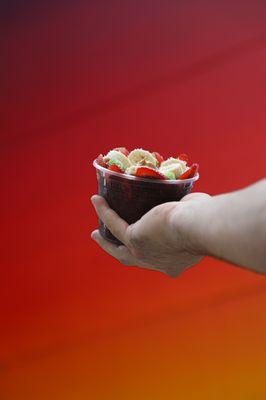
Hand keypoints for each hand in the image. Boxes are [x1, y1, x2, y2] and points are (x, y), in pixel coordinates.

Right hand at [91, 193, 210, 277]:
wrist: (199, 226)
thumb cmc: (205, 220)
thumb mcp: (195, 219)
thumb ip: (187, 214)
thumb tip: (182, 202)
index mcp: (176, 262)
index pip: (160, 261)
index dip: (151, 253)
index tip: (147, 242)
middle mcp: (158, 263)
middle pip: (130, 259)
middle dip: (117, 251)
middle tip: (105, 241)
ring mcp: (144, 254)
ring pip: (118, 247)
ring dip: (105, 238)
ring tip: (94, 229)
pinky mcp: (135, 239)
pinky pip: (114, 225)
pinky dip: (105, 212)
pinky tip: (97, 200)